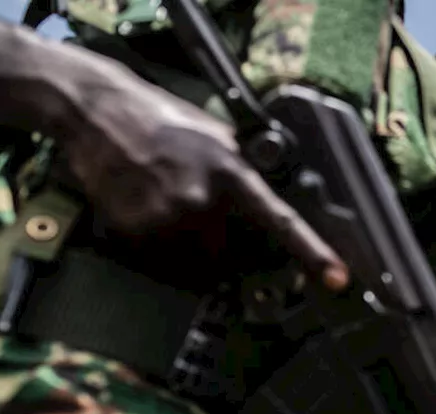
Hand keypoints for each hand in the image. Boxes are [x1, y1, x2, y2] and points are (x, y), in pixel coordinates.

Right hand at [60, 58, 348, 290]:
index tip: (337, 277)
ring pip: (200, 267)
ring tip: (180, 218)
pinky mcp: (134, 233)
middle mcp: (201, 201)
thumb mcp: (218, 136)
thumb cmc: (164, 122)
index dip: (312, 252)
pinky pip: (162, 263)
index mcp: (231, 173)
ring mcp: (165, 221)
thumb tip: (282, 198)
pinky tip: (155, 217)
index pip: (281, 221)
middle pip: (237, 258)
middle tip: (217, 232)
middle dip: (236, 255)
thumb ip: (248, 170)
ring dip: (199, 259)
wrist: (99, 113)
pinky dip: (165, 253)